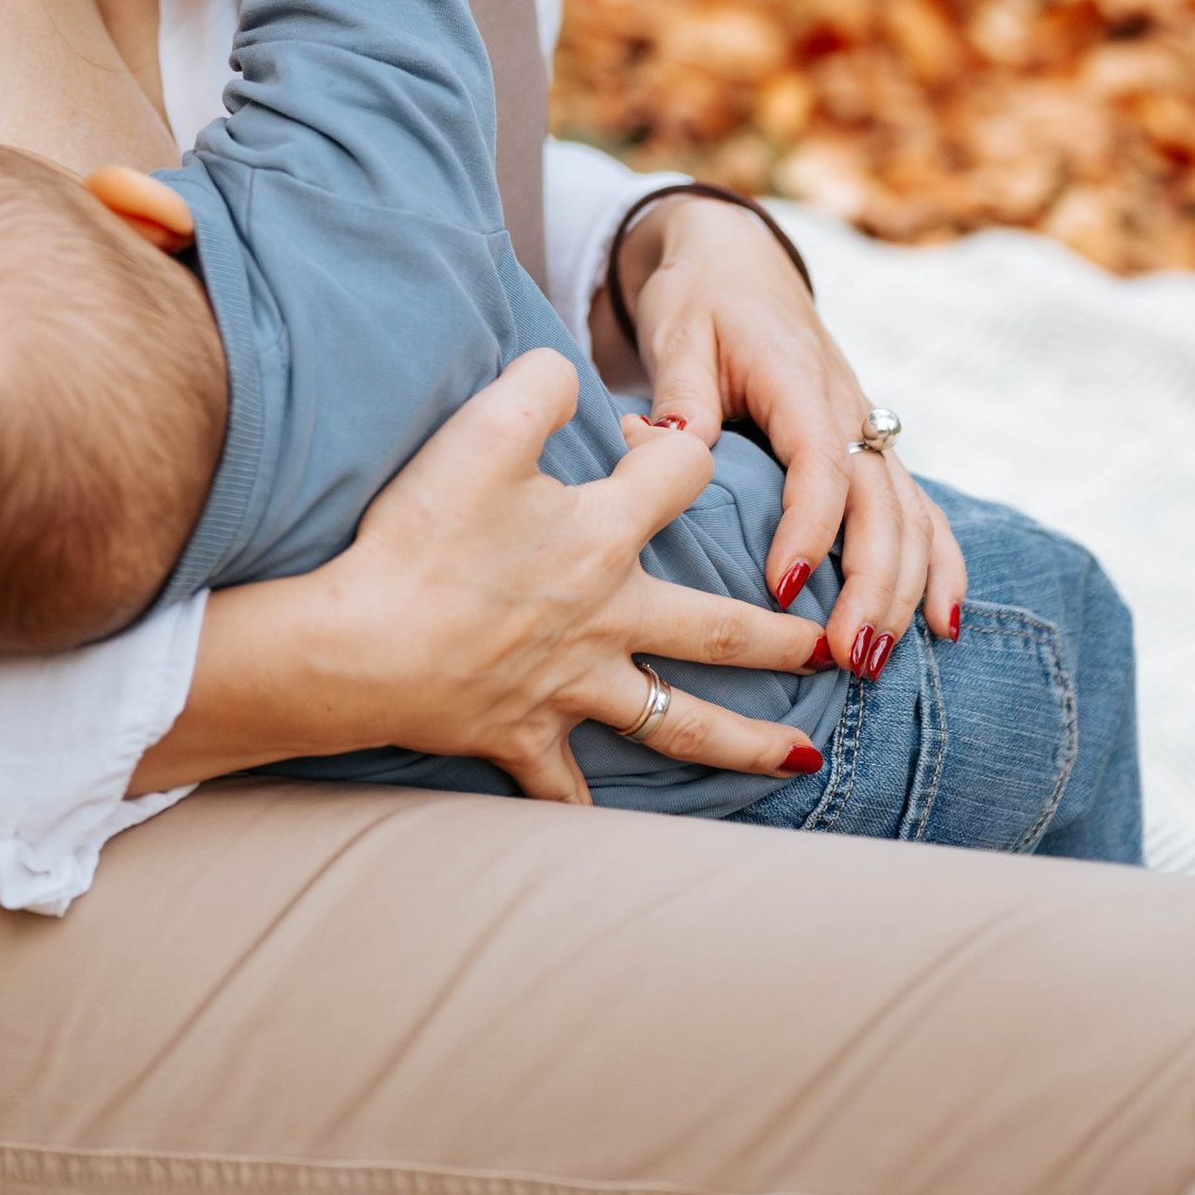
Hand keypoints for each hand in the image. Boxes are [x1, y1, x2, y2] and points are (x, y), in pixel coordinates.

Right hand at [132, 350, 832, 804]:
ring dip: (744, 744)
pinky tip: (610, 826)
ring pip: (677, 724)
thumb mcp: (480, 431)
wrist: (362, 647)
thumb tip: (568, 367)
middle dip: (781, 638)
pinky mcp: (523, 737)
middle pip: (718, 629)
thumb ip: (537, 383)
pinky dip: (586, 810)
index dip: (679, 447)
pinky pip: (565, 789)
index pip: (683, 474)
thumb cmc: (420, 537)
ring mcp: (571, 687)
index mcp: (603, 536)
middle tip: (832, 648)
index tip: (658, 442)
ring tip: (803, 761)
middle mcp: (608, 618)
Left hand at [605, 196, 965, 677]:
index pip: (820, 462)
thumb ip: (681, 391)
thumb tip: (668, 445)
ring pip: (908, 516)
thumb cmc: (700, 299)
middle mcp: (850, 408)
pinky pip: (918, 510)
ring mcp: (868, 429)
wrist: (735, 261)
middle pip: (879, 504)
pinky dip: (939, 565)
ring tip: (878, 662)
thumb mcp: (678, 331)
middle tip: (846, 657)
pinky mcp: (869, 448)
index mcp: (800, 379)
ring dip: (903, 590)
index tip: (779, 588)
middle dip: (870, 585)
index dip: (808, 528)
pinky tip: (944, 624)